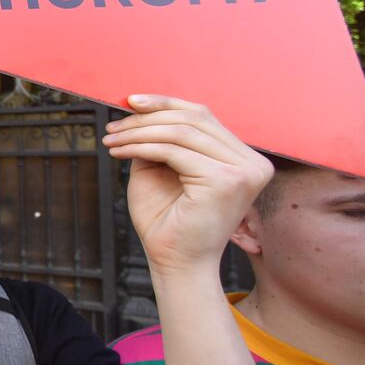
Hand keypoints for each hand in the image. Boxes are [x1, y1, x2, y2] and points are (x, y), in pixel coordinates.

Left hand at [103, 95, 272, 275]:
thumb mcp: (161, 168)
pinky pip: (174, 151)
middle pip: (194, 118)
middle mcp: (253, 163)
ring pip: (181, 132)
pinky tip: (119, 152)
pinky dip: (141, 147)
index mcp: (243, 158)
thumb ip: (159, 138)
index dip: (166, 103)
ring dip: (139, 132)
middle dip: (147, 118)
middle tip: (114, 127)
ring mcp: (244, 171)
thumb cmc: (167, 220)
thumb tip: (140, 107)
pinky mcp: (227, 181)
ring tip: (112, 140)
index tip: (131, 101)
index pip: (203, 116)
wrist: (174, 263)